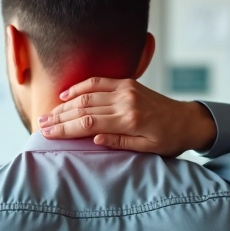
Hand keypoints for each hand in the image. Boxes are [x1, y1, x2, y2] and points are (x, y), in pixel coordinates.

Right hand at [38, 78, 215, 156]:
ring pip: (87, 94)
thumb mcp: (147, 148)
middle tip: (40, 124)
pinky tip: (66, 94)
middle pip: (83, 108)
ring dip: (64, 104)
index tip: (48, 133)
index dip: (65, 128)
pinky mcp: (127, 83)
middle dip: (59, 117)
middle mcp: (125, 101)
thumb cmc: (169, 139)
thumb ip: (119, 142)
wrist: (188, 120)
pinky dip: (80, 87)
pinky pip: (98, 82)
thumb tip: (92, 139)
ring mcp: (126, 89)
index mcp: (129, 120)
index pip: (88, 123)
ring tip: (48, 113)